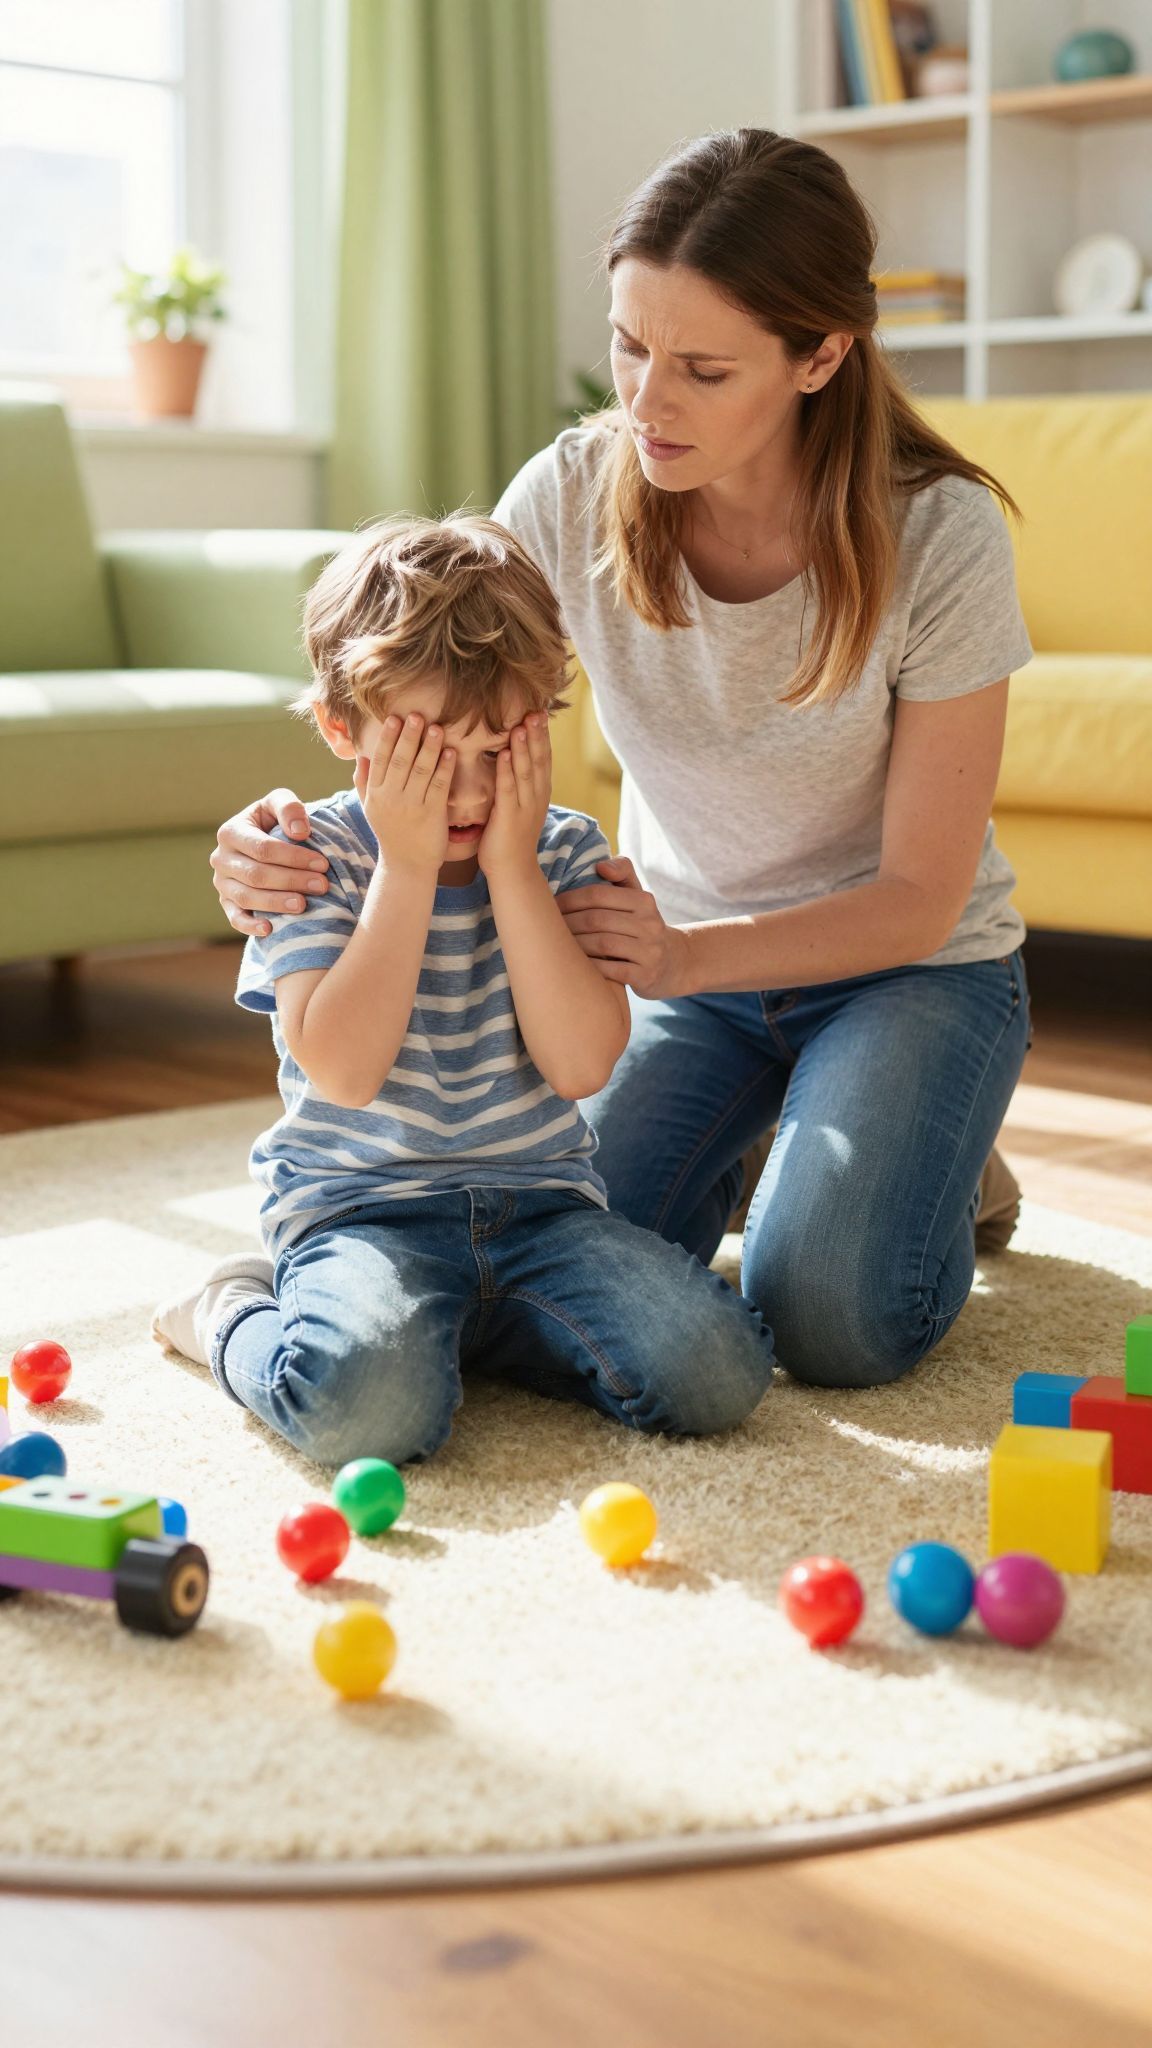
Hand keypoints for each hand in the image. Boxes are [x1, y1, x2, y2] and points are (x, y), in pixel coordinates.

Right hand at [211, 789, 330, 936]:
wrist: (264, 843)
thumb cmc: (275, 821)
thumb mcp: (279, 804)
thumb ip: (289, 808)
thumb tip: (299, 832)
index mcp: (231, 832)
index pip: (263, 848)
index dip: (293, 857)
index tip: (322, 864)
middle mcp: (221, 859)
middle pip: (256, 874)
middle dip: (291, 880)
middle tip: (322, 885)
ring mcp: (222, 883)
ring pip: (246, 897)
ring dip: (276, 903)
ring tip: (303, 905)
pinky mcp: (227, 903)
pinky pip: (235, 918)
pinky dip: (250, 926)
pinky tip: (270, 929)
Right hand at [355, 713, 453, 874]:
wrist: (407, 865)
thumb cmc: (390, 832)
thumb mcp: (370, 808)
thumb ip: (363, 782)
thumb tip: (360, 756)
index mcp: (376, 793)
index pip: (380, 759)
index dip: (387, 738)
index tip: (393, 718)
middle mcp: (392, 798)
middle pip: (400, 761)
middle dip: (409, 737)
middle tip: (417, 715)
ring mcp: (412, 806)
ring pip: (421, 770)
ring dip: (430, 747)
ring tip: (437, 727)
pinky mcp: (432, 814)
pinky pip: (439, 786)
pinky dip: (445, 768)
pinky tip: (451, 752)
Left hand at [476, 713, 551, 879]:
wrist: (513, 871)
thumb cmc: (511, 837)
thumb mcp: (521, 805)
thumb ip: (519, 783)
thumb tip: (512, 758)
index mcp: (541, 792)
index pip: (544, 757)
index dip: (543, 735)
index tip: (540, 711)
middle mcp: (537, 797)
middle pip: (540, 760)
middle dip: (538, 735)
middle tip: (537, 710)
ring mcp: (525, 807)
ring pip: (526, 772)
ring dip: (523, 748)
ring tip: (521, 725)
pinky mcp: (509, 817)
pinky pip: (508, 789)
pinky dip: (505, 770)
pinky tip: (501, 753)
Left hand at [557, 856, 693, 998]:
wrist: (672, 963)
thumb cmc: (641, 925)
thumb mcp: (637, 897)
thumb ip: (622, 872)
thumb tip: (601, 865)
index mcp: (644, 901)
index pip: (598, 894)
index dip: (570, 899)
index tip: (550, 906)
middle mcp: (651, 924)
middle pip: (597, 920)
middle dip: (567, 923)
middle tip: (545, 928)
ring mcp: (650, 952)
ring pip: (602, 945)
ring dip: (575, 945)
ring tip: (556, 946)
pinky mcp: (646, 976)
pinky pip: (611, 971)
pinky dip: (590, 967)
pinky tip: (575, 966)